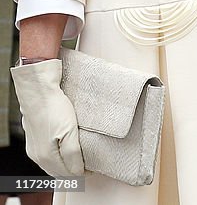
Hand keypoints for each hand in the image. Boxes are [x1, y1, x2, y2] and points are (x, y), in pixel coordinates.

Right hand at [10, 58, 84, 176]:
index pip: (67, 174)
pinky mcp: (34, 140)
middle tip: (89, 166)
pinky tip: (66, 152)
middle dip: (74, 172)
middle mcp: (37, 156)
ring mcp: (34, 148)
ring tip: (80, 160)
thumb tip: (78, 171)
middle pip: (58, 172)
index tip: (94, 168)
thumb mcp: (69, 132)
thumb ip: (73, 154)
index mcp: (46, 156)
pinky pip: (47, 156)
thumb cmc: (54, 108)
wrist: (39, 92)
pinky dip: (58, 158)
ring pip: (52, 165)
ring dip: (65, 166)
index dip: (82, 173)